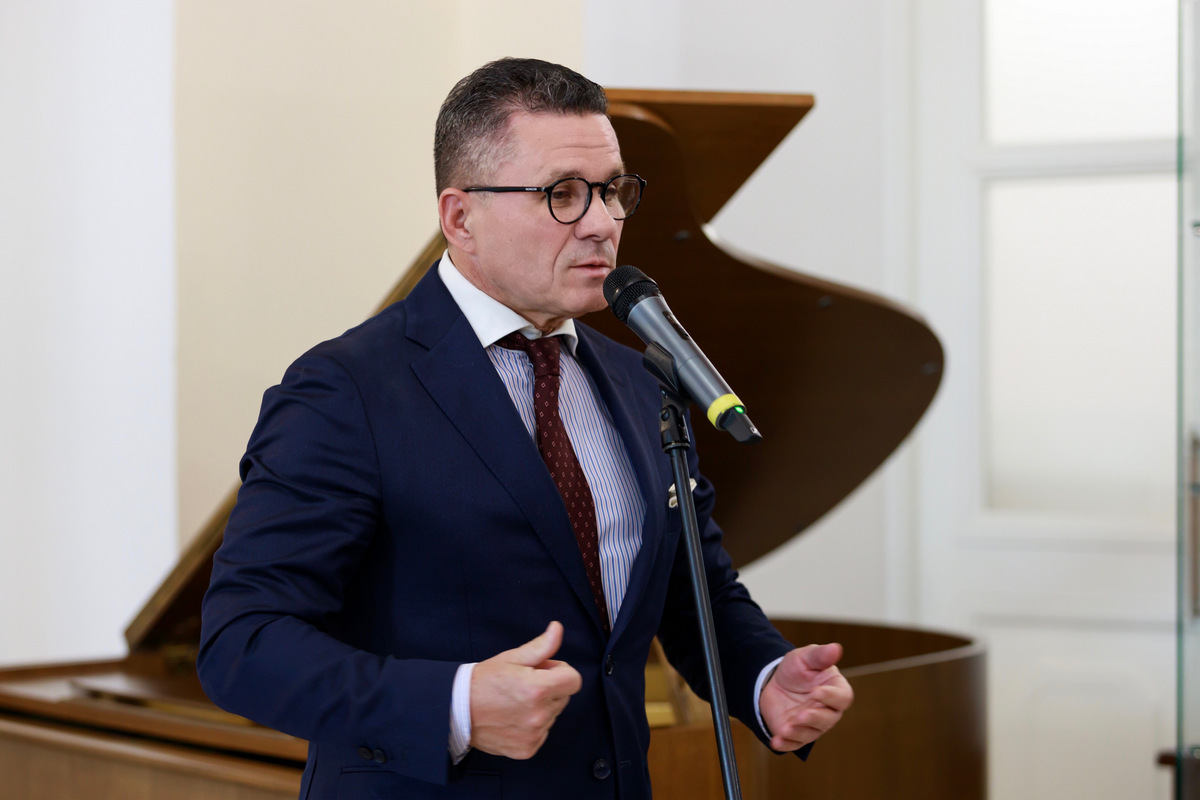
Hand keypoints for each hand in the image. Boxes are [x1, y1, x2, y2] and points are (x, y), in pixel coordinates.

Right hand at [469, 621, 581, 758]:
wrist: (457, 710)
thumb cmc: (484, 681)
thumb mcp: (512, 658)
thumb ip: (542, 646)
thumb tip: (558, 628)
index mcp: (538, 689)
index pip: (574, 680)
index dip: (561, 671)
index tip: (544, 670)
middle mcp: (539, 715)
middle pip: (564, 696)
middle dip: (550, 687)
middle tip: (525, 683)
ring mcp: (533, 734)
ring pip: (553, 714)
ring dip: (542, 706)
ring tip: (516, 701)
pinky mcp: (527, 749)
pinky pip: (542, 732)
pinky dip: (533, 725)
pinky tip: (513, 717)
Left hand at [759, 643, 853, 751]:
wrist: (773, 682)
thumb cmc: (796, 669)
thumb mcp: (804, 657)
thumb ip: (820, 655)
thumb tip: (836, 648)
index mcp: (835, 690)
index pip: (842, 698)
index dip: (832, 697)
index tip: (817, 692)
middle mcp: (828, 711)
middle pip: (828, 719)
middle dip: (814, 718)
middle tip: (800, 714)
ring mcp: (812, 725)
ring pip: (811, 733)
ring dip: (798, 732)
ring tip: (786, 727)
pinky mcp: (797, 735)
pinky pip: (794, 743)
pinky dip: (785, 744)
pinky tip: (775, 741)